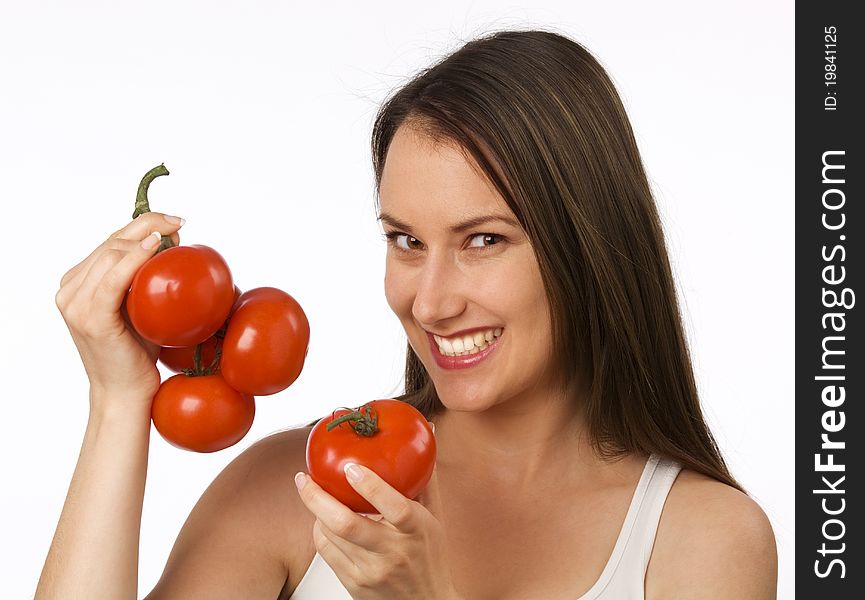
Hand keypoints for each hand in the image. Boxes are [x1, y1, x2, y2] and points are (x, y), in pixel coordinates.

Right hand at [55, 212, 184, 407]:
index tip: (174, 222)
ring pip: (111, 255)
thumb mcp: (141, 307)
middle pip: (111, 243)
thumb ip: (145, 277)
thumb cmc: (138, 352)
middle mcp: (70, 290)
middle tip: (180, 223)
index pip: (110, 241)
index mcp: (77, 284)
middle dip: (148, 225)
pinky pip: (114, 279)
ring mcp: (75, 304)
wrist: (126, 393)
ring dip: (145, 239)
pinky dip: (135, 259)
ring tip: (174, 236)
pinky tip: (154, 247)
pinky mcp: (91, 318)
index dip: (142, 224)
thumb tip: (173, 241)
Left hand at [294, 457, 460, 598]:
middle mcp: (394, 552)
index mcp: (417, 530)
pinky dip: (320, 531)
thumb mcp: (435, 518)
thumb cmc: (430, 557)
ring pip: (331, 537)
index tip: (350, 466)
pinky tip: (322, 520)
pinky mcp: (355, 585)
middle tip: (304, 478)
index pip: (395, 506)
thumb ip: (426, 478)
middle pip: (347, 524)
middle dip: (317, 498)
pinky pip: (327, 553)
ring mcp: (372, 571)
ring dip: (316, 511)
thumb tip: (428, 435)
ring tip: (311, 493)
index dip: (371, 485)